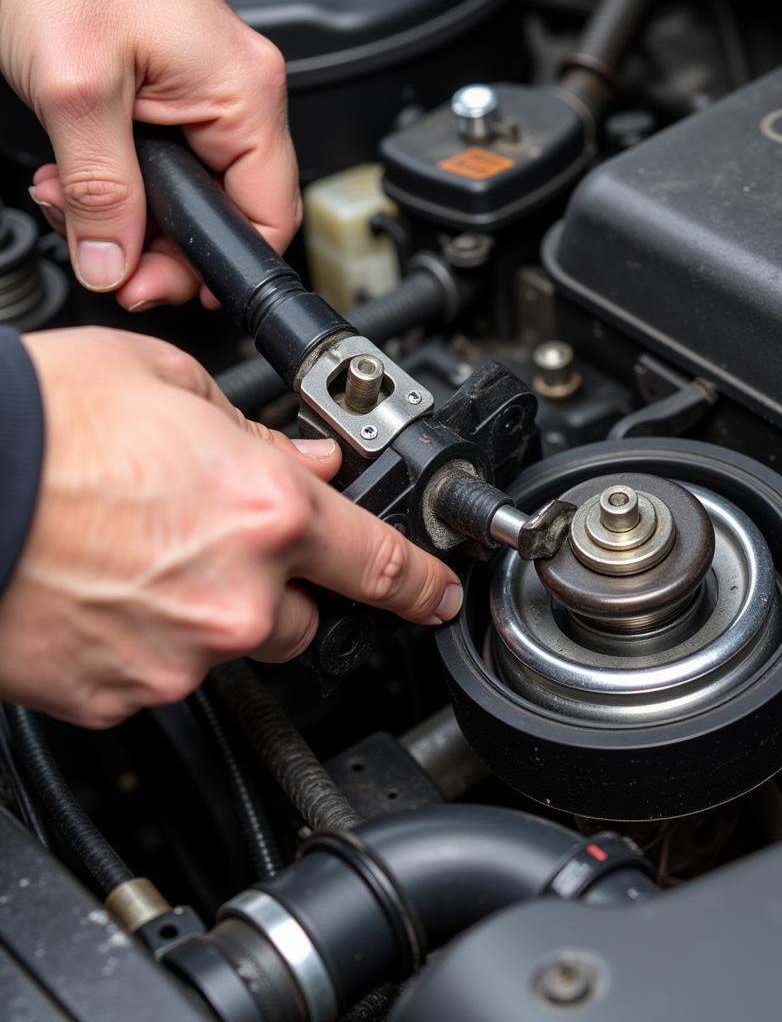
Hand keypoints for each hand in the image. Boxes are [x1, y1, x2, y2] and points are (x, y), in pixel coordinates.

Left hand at [0, 0, 298, 310]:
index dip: (219, 266)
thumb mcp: (75, 92)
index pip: (266, 219)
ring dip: (129, 216)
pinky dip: (120, 183)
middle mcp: (240, 94)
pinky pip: (165, 162)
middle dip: (157, 245)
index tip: (162, 287)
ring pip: (190, 194)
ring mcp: (208, 91)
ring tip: (72, 206)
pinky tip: (77, 180)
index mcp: (245, 94)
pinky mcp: (173, 88)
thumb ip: (100, 193)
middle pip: (226, 213)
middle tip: (105, 259)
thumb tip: (114, 264)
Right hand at [0, 328, 462, 727]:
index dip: (424, 585)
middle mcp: (237, 596)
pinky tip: (107, 592)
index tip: (439, 596)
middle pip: (304, 617)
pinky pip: (163, 675)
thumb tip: (309, 462)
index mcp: (265, 510)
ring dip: (213, 613)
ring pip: (233, 648)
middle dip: (281, 585)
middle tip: (216, 541)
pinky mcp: (120, 697)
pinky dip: (150, 641)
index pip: (384, 565)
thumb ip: (259, 438)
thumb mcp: (166, 387)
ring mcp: (179, 656)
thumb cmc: (34, 425)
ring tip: (142, 559)